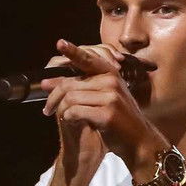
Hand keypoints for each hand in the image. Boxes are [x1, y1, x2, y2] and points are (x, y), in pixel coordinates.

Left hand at [42, 41, 121, 185]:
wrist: (138, 142)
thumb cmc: (119, 120)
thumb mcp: (108, 97)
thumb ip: (88, 86)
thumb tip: (55, 81)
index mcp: (111, 75)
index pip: (89, 59)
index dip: (73, 51)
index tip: (60, 43)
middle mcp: (111, 82)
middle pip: (70, 83)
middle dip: (54, 96)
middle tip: (46, 108)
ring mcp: (111, 97)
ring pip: (71, 98)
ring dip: (60, 110)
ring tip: (57, 117)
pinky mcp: (107, 113)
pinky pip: (75, 112)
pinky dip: (69, 118)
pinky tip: (71, 122)